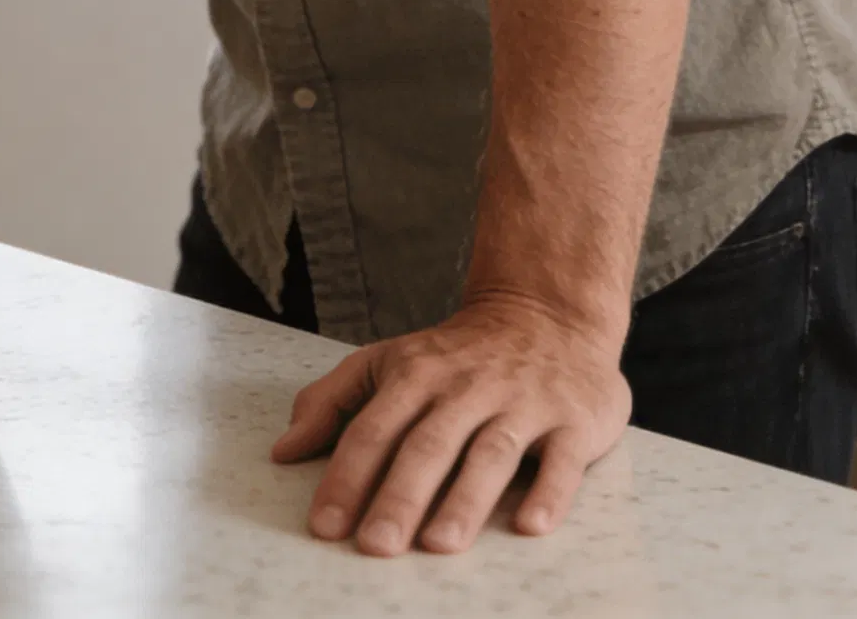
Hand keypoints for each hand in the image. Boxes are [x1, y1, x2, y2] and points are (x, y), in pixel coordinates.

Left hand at [272, 288, 630, 555]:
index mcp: (417, 374)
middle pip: (428, 444)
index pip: (374, 428)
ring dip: (464, 499)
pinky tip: (529, 526)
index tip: (325, 525)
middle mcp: (467, 387)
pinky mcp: (572, 420)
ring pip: (490, 453)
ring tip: (439, 545)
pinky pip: (561, 460)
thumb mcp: (390, 360)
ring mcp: (522, 403)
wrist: (549, 311)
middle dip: (399, 496)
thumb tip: (283, 450)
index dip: (347, 476)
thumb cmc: (459, 354)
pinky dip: (547, 492)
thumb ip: (334, 401)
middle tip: (375, 546)